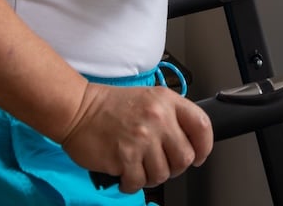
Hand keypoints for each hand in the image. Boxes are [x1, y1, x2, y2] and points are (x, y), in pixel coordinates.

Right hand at [59, 82, 212, 192]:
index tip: (199, 155)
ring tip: (140, 167)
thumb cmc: (111, 106)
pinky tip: (125, 173)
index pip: (202, 125)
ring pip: (163, 174)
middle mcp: (158, 119)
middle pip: (185, 157)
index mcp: (167, 101)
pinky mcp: (124, 157)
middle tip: (162, 164)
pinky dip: (132, 184)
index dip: (205, 146)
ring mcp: (141, 139)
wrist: (77, 109)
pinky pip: (138, 183)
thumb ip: (171, 115)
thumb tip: (190, 142)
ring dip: (152, 176)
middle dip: (175, 167)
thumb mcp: (149, 98)